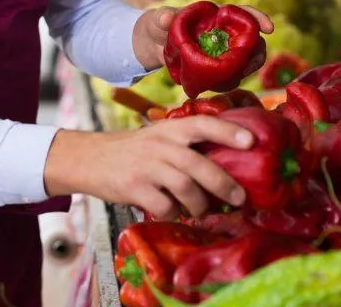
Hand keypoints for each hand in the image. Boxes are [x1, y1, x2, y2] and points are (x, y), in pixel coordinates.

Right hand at [45, 116, 253, 219]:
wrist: (89, 158)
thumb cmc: (133, 151)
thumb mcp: (158, 136)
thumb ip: (186, 144)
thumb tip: (228, 162)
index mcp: (170, 130)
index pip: (203, 124)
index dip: (228, 131)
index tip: (251, 140)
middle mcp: (160, 145)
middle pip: (200, 165)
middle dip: (225, 184)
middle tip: (240, 198)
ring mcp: (147, 167)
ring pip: (186, 189)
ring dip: (200, 206)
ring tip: (203, 211)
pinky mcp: (135, 188)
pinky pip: (165, 207)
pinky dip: (175, 214)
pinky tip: (174, 213)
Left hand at [132, 4, 274, 70]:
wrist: (151, 45)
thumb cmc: (158, 25)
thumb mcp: (157, 19)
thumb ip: (161, 17)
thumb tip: (166, 18)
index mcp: (215, 16)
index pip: (242, 13)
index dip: (258, 18)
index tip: (270, 28)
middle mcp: (224, 32)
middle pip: (251, 39)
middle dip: (256, 51)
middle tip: (250, 63)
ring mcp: (222, 50)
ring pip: (245, 58)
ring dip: (247, 67)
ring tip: (238, 76)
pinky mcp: (216, 66)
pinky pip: (231, 74)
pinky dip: (232, 79)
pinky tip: (224, 83)